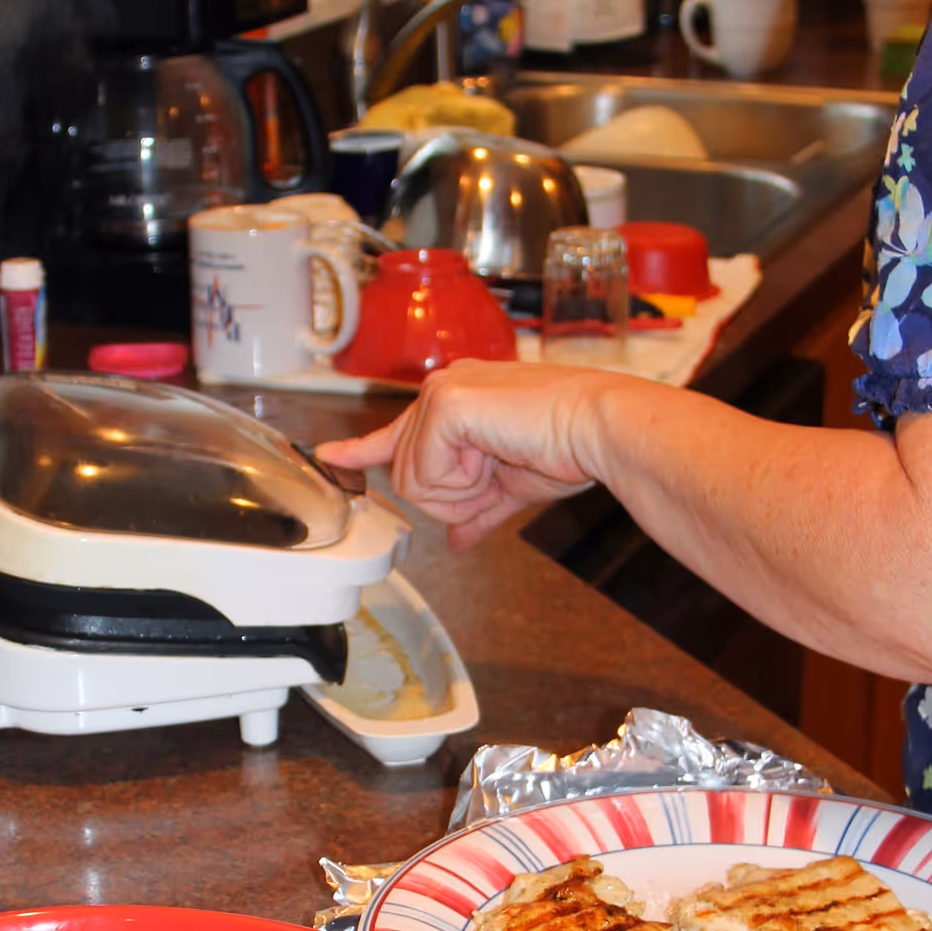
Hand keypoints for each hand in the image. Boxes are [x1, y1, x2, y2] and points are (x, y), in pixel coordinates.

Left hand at [316, 359, 622, 548]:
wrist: (600, 430)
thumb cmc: (568, 448)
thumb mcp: (510, 487)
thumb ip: (476, 512)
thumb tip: (457, 541)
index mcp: (456, 400)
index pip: (396, 434)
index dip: (361, 451)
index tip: (332, 456)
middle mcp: (442, 389)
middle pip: (405, 473)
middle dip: (451, 496)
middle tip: (495, 475)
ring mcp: (440, 393)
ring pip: (412, 478)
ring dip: (459, 491)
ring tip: (500, 462)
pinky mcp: (446, 404)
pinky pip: (426, 472)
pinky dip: (462, 482)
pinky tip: (494, 457)